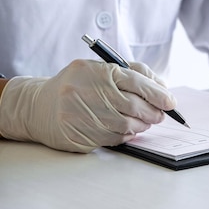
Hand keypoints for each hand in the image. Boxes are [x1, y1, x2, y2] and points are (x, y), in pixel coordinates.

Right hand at [0, 59, 175, 152]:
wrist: (37, 106)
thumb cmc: (77, 85)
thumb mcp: (101, 70)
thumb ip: (133, 73)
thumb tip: (163, 88)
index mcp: (97, 72)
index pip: (137, 82)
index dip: (158, 94)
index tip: (171, 102)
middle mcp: (88, 92)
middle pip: (134, 106)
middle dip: (154, 112)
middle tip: (160, 115)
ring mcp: (81, 115)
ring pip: (126, 125)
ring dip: (142, 125)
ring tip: (143, 122)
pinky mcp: (78, 135)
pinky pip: (113, 138)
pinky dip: (126, 135)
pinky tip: (126, 130)